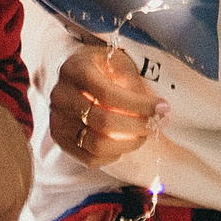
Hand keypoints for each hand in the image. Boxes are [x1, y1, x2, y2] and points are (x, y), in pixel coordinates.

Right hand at [46, 44, 164, 167]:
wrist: (72, 76)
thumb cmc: (102, 67)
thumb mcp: (118, 61)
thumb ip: (132, 82)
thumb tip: (154, 110)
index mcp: (75, 70)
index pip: (108, 95)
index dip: (139, 105)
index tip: (163, 107)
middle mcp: (60, 95)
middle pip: (104, 122)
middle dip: (139, 126)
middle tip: (158, 123)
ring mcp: (57, 120)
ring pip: (98, 145)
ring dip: (129, 144)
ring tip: (144, 134)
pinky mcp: (60, 140)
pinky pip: (91, 159)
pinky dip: (114, 154)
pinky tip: (124, 142)